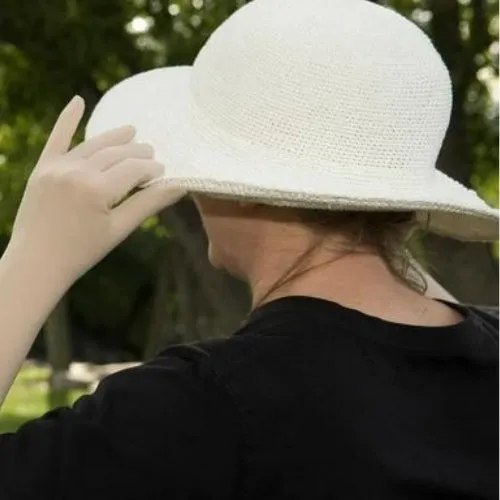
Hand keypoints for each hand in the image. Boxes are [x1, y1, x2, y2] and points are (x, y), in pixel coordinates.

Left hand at [8, 96, 184, 286]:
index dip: (153, 168)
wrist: (36, 263)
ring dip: (114, 137)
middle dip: (138, 152)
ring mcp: (56, 168)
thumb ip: (148, 204)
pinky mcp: (42, 169)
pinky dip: (67, 119)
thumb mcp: (119, 229)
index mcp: (97, 189)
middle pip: (116, 154)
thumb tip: (179, 187)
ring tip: (132, 131)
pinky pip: (56, 138)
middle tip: (152, 153)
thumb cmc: (82, 251)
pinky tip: (78, 100)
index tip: (164, 171)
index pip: (134, 169)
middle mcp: (76, 172)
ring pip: (93, 145)